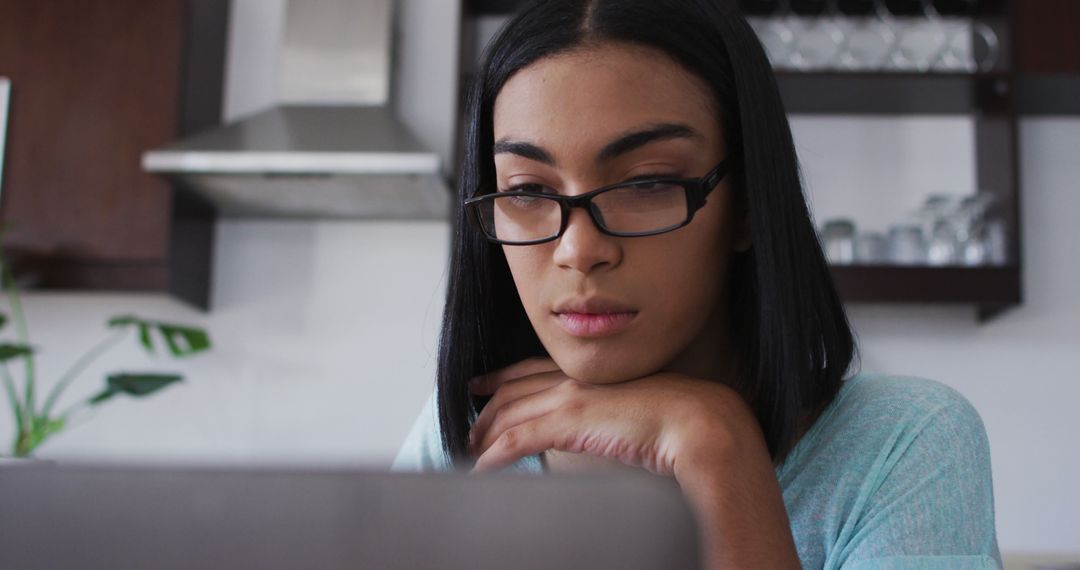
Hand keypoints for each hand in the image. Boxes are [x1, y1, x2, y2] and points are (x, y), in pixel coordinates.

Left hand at [466, 357, 757, 478]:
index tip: (483, 384)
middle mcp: (576, 379)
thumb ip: (617, 414)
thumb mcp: (642, 410)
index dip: (503, 376)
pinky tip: (483, 469)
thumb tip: (609, 429)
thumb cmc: (686, 420)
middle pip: (514, 390)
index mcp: (593, 372)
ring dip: (485, 435)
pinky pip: (517, 439)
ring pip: (509, 414)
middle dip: (486, 407)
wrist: (701, 422)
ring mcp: (570, 398)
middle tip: (469, 425)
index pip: (534, 369)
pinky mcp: (569, 422)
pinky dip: (495, 455)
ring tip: (472, 453)